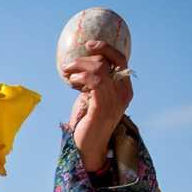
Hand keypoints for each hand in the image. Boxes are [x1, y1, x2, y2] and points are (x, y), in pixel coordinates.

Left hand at [63, 40, 133, 172]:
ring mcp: (115, 100)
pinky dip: (80, 77)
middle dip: (84, 59)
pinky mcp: (103, 106)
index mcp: (124, 88)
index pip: (120, 59)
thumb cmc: (87, 122)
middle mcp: (123, 92)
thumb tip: (80, 64)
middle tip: (68, 67)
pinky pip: (94, 81)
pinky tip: (72, 83)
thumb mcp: (91, 96)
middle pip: (107, 61)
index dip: (105, 48)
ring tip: (67, 75)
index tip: (88, 44)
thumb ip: (92, 81)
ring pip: (99, 69)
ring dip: (79, 67)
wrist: (87, 147)